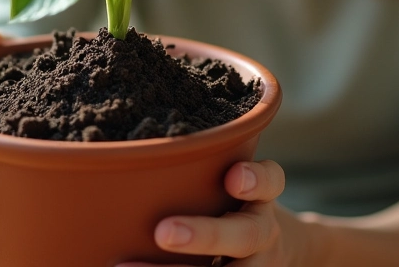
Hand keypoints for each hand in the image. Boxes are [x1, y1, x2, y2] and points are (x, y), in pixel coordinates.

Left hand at [116, 159, 308, 266]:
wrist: (269, 253)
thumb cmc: (231, 199)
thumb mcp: (231, 178)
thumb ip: (202, 162)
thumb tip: (128, 144)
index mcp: (260, 195)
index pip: (271, 181)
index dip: (256, 180)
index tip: (232, 177)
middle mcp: (261, 231)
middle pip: (246, 235)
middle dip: (205, 235)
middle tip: (163, 232)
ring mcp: (253, 264)